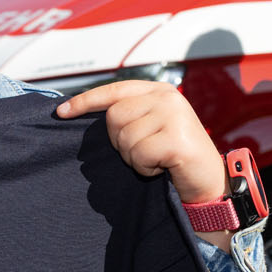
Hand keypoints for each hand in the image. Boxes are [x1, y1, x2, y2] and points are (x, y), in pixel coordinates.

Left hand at [55, 80, 226, 202]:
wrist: (210, 181)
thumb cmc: (176, 156)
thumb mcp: (153, 126)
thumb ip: (130, 114)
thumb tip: (86, 111)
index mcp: (159, 91)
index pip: (114, 90)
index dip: (85, 101)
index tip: (61, 112)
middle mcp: (167, 98)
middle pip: (114, 117)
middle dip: (120, 141)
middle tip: (144, 151)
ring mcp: (174, 116)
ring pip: (125, 138)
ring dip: (135, 157)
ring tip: (157, 159)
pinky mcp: (177, 139)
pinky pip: (139, 155)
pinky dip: (146, 168)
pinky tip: (163, 167)